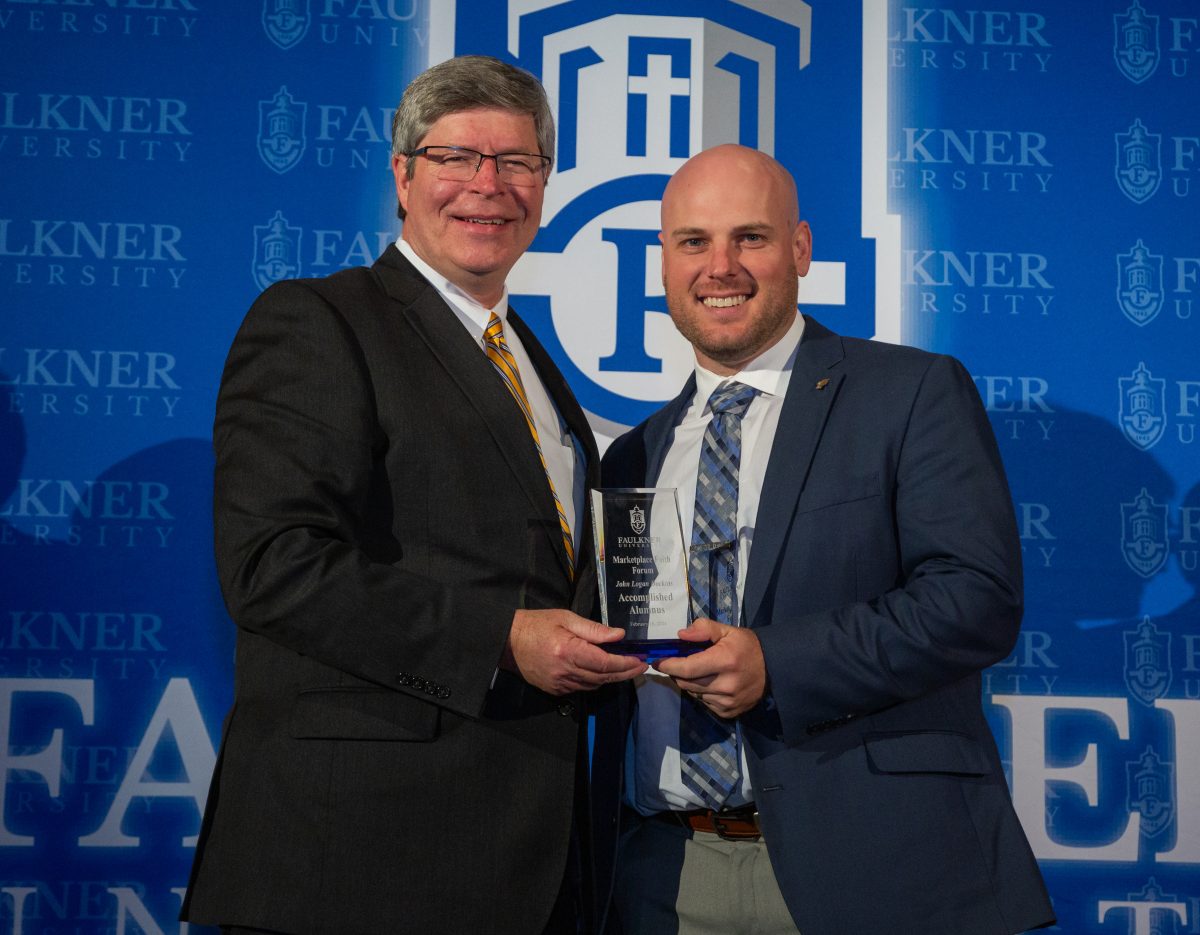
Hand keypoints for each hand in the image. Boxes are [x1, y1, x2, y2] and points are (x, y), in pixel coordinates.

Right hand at [503, 609, 645, 695]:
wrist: (508, 642)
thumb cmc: (537, 624)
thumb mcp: (565, 618)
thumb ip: (593, 629)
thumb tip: (619, 635)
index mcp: (568, 651)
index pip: (605, 663)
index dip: (625, 664)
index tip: (640, 661)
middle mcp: (565, 671)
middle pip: (603, 677)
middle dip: (625, 673)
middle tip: (640, 666)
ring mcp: (559, 684)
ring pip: (594, 685)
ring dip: (611, 678)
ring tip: (624, 667)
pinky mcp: (554, 690)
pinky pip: (581, 688)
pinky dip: (594, 681)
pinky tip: (600, 672)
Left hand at [654, 618, 765, 718]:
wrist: (773, 669)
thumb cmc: (747, 647)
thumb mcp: (728, 631)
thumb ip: (704, 629)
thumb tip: (680, 635)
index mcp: (725, 661)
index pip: (687, 668)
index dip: (669, 665)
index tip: (658, 662)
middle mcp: (726, 685)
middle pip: (686, 683)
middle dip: (677, 673)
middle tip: (676, 664)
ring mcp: (728, 701)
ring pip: (694, 694)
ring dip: (689, 683)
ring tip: (697, 672)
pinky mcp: (729, 712)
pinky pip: (704, 703)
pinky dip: (701, 693)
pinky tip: (710, 684)